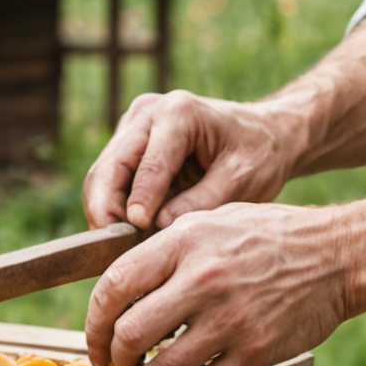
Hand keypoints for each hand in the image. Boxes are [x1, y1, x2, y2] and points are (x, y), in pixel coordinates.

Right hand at [83, 91, 301, 230]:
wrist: (264, 135)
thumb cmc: (259, 155)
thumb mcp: (242, 179)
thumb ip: (203, 201)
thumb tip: (159, 227)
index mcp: (179, 113)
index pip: (148, 164)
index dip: (138, 202)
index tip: (134, 236)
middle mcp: (148, 113)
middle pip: (109, 167)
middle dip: (105, 211)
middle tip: (111, 252)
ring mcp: (133, 128)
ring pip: (101, 175)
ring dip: (104, 213)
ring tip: (116, 250)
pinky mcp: (128, 144)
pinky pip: (109, 180)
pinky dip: (111, 209)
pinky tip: (124, 238)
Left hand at [85, 203, 352, 365]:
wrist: (340, 254)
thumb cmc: (272, 236)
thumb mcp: (214, 222)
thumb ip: (167, 250)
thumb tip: (122, 289)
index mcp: (184, 242)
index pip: (114, 287)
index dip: (93, 323)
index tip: (95, 343)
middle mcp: (203, 280)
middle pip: (130, 334)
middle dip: (117, 359)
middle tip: (120, 365)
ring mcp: (230, 318)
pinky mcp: (256, 350)